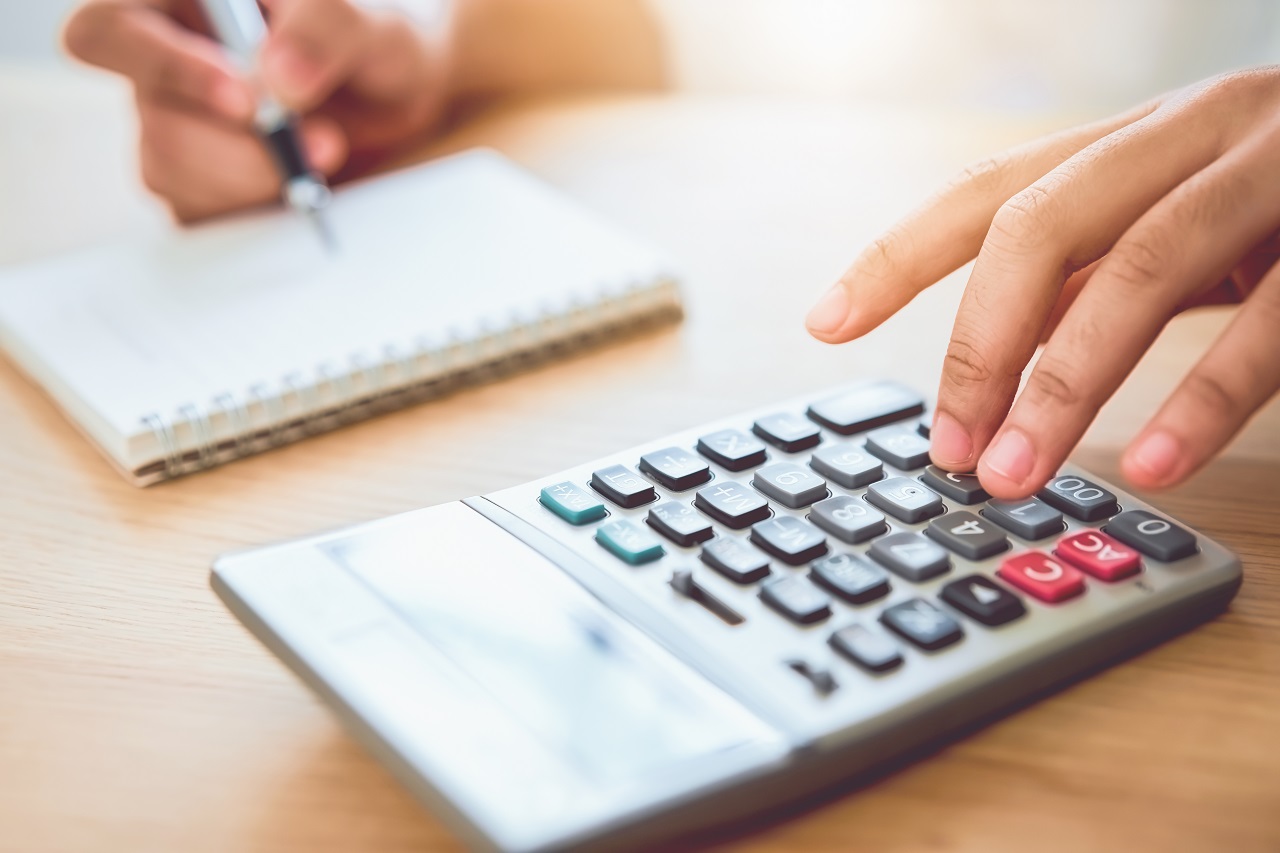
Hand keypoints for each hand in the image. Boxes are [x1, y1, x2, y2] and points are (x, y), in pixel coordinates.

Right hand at [63, 0, 454, 221]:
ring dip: (259, 177)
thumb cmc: (372, 33)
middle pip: (151, 115)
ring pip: (171, 169)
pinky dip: (258, 206)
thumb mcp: (371, 18)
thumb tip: (279, 82)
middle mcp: (162, 55)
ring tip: (329, 149)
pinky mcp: (198, 176)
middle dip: (242, 146)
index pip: (110, 30)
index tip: (245, 98)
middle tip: (325, 140)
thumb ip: (327, 28)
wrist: (399, 89)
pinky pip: (198, 210)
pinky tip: (302, 181)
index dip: (165, 67)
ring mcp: (175, 119)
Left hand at [806, 67, 1279, 499]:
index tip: (825, 323)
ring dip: (1064, 382)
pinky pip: (1273, 321)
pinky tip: (1149, 463)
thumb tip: (991, 362)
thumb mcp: (1176, 225)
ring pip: (1141, 267)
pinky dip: (1205, 398)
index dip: (896, 256)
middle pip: (1043, 224)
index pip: (986, 193)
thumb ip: (1091, 276)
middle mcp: (1190, 136)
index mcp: (1132, 143)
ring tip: (1014, 474)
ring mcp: (1273, 172)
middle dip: (980, 343)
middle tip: (947, 448)